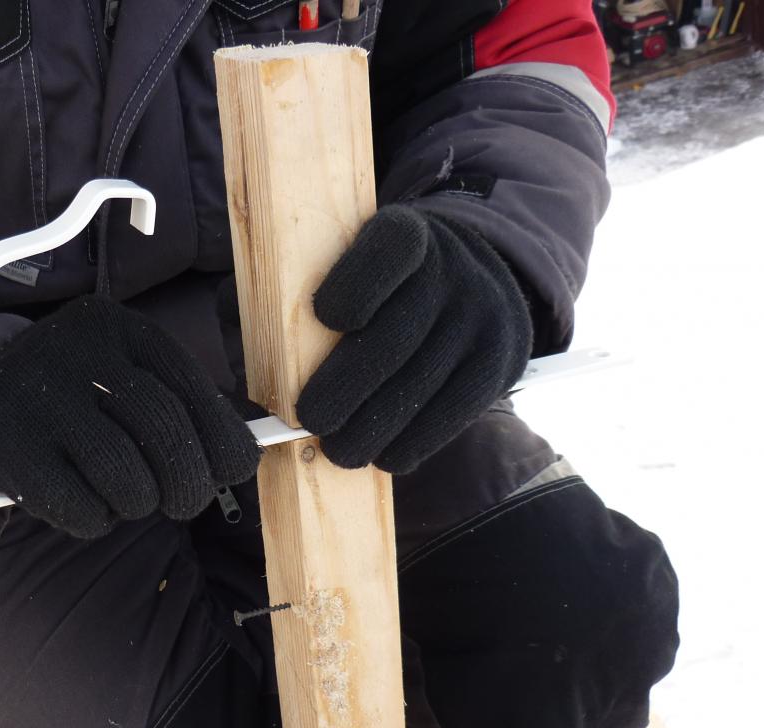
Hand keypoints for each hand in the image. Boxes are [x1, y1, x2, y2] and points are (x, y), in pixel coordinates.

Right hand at [0, 295, 259, 537]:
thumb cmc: (82, 393)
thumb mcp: (129, 374)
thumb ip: (183, 406)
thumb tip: (244, 457)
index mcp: (120, 329)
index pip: (190, 387)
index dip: (222, 438)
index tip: (234, 468)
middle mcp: (79, 355)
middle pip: (163, 430)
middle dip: (189, 481)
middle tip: (186, 501)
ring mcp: (40, 401)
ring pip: (126, 478)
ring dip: (139, 502)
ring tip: (130, 496)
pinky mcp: (11, 450)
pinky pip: (79, 508)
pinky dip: (96, 519)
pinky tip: (87, 501)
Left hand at [295, 205, 531, 472]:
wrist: (479, 278)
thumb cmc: (390, 282)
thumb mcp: (362, 259)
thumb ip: (322, 289)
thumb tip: (265, 349)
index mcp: (406, 234)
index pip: (388, 250)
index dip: (355, 285)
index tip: (325, 317)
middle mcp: (451, 270)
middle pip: (394, 336)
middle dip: (345, 386)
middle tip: (312, 418)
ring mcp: (480, 316)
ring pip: (420, 383)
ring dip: (373, 428)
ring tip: (341, 451)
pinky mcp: (497, 360)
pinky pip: (455, 411)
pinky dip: (415, 441)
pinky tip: (386, 456)